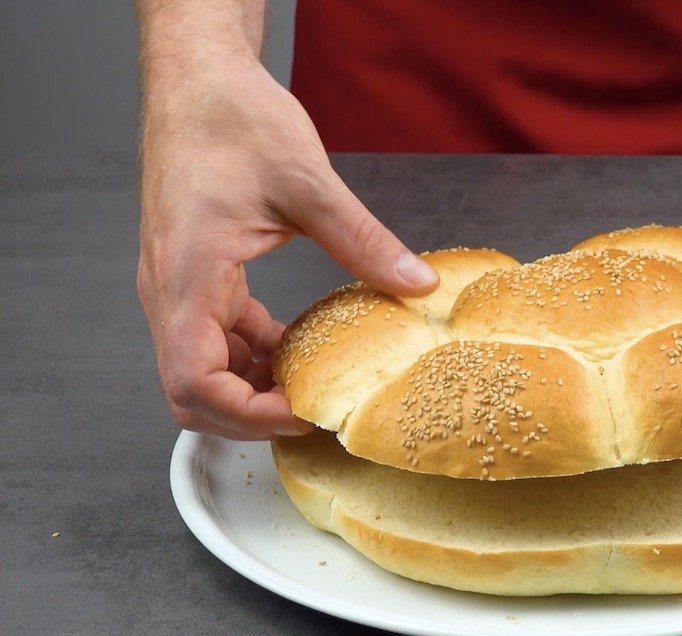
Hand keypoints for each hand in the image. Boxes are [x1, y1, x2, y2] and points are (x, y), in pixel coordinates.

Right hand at [137, 59, 438, 438]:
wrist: (199, 80)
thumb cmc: (232, 120)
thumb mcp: (308, 183)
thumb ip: (363, 242)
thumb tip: (416, 286)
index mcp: (186, 275)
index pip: (193, 382)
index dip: (247, 415)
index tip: (303, 415)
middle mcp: (169, 289)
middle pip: (188, 391)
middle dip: (248, 414)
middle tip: (312, 413)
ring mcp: (176, 284)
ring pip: (199, 367)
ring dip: (250, 386)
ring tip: (312, 387)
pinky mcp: (193, 273)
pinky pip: (213, 335)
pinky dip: (251, 353)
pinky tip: (295, 347)